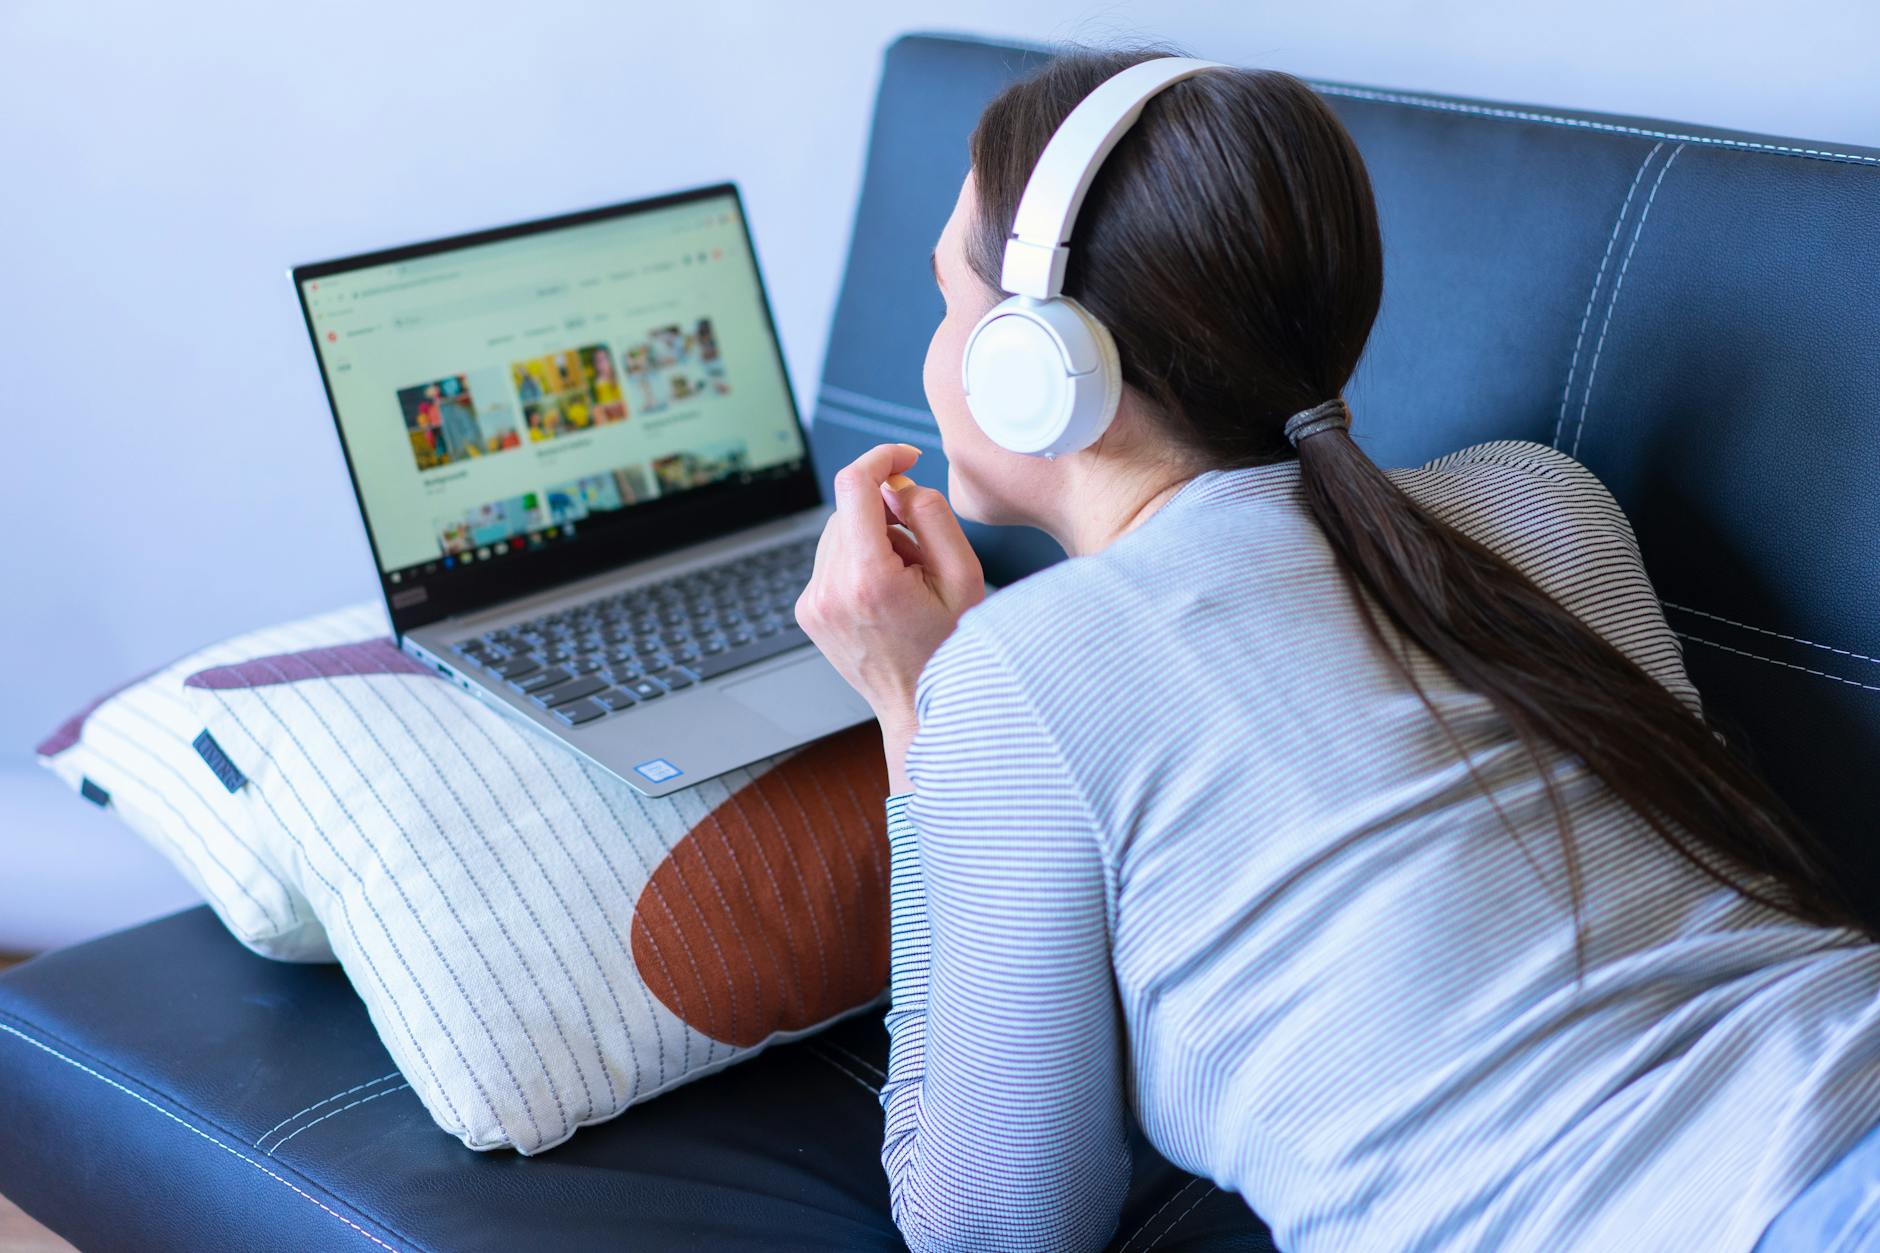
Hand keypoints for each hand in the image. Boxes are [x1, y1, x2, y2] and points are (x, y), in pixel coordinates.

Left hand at [795, 443, 984, 788]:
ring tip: (905, 579)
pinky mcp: (808, 611)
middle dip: (886, 511)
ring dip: (872, 537)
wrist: (919, 708)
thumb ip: (931, 515)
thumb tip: (898, 485)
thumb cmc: (950, 646)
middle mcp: (830, 589)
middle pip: (849, 508)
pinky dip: (858, 560)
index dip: (881, 457)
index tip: (905, 457)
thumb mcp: (964, 575)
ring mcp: (813, 602)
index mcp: (870, 578)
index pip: (854, 485)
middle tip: (921, 548)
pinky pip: (831, 560)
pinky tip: (885, 594)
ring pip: (838, 532)